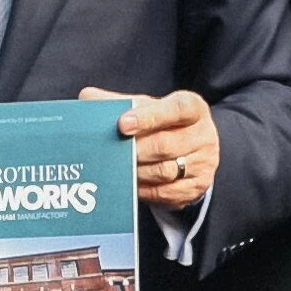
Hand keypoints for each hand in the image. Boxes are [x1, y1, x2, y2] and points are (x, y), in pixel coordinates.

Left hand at [108, 87, 219, 217]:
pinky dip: (144, 189)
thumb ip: (120, 102)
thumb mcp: (148, 107)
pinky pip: (166, 193)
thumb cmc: (164, 124)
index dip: (149, 117)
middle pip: (166, 145)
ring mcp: (204, 163)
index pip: (175, 110)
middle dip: (136, 151)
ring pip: (166, 172)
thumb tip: (86, 97)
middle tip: (114, 153)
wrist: (193, 148)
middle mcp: (204, 135)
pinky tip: (130, 184)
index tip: (122, 124)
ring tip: (119, 169)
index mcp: (193, 108)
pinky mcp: (198, 187)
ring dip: (137, 171)